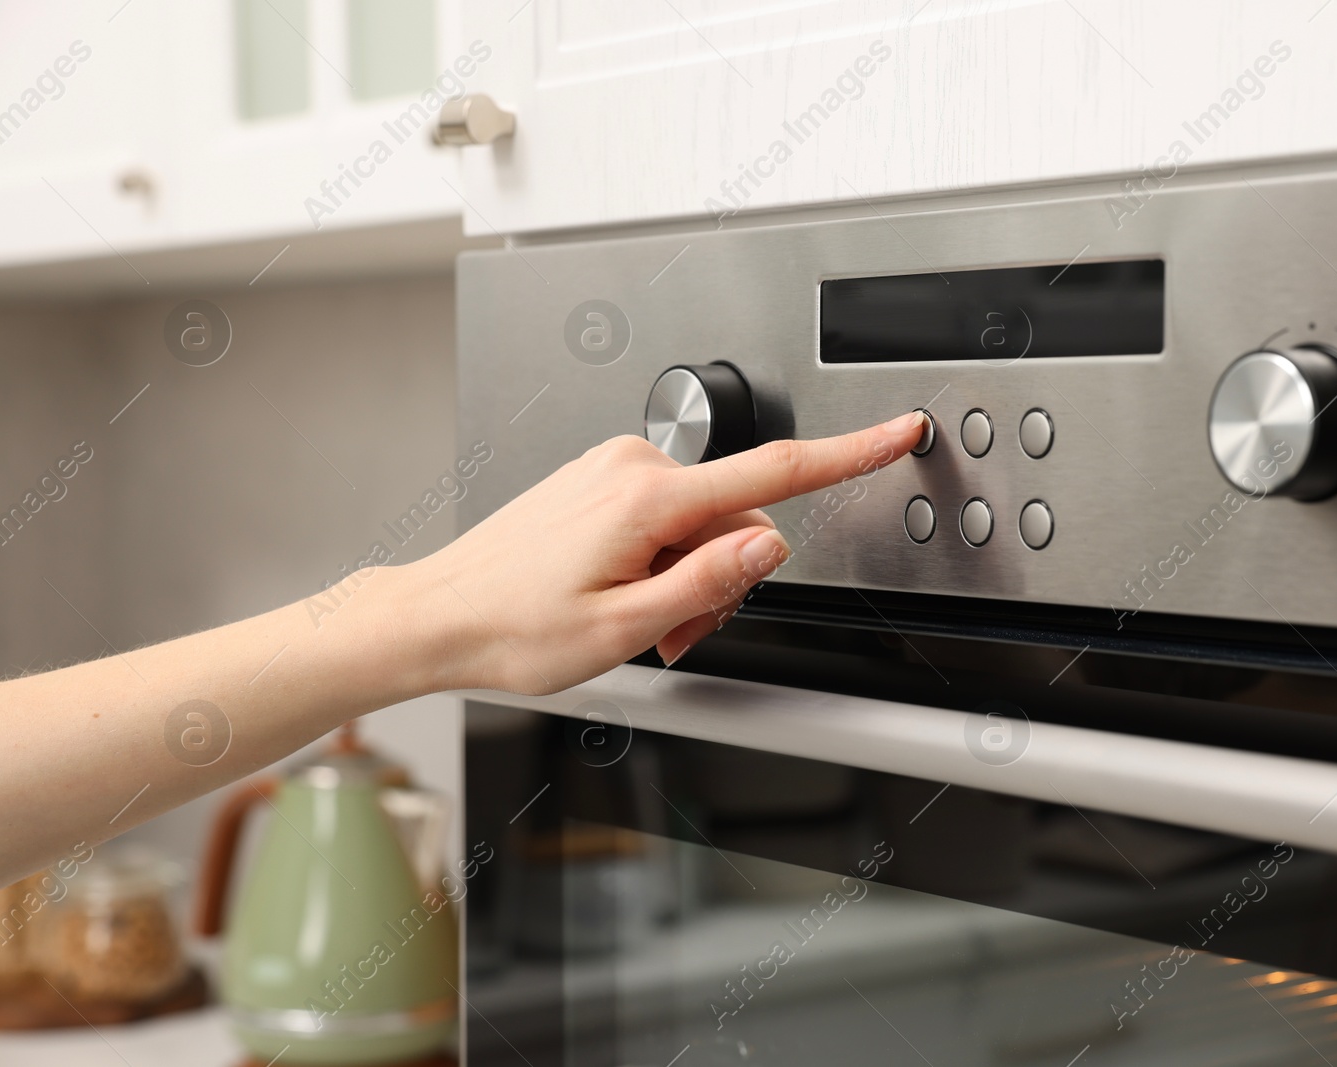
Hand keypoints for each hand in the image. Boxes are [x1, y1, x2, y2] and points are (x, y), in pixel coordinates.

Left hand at [402, 411, 926, 693]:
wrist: (439, 615)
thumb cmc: (513, 628)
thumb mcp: (626, 628)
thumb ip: (711, 581)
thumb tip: (773, 541)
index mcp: (648, 500)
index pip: (775, 471)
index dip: (850, 451)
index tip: (897, 430)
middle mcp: (633, 467)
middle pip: (737, 517)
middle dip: (725, 579)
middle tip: (677, 633)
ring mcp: (613, 469)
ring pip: (701, 520)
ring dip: (690, 575)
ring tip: (640, 622)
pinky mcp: (600, 480)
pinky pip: (665, 514)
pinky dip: (662, 557)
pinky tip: (623, 594)